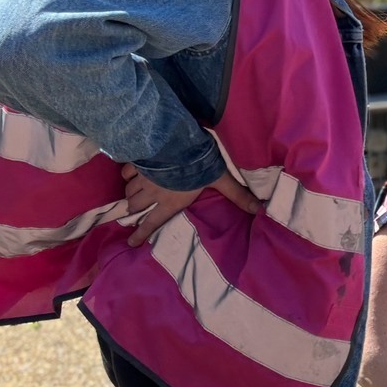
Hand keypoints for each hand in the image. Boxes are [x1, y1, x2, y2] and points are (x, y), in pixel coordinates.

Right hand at [119, 165, 260, 247]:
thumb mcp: (222, 181)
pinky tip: (130, 174)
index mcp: (170, 201)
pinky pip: (127, 172)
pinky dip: (127, 175)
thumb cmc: (199, 166)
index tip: (131, 242)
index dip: (141, 233)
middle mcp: (153, 193)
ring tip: (131, 196)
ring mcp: (143, 178)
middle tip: (132, 212)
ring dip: (130, 194)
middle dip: (133, 210)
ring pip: (129, 191)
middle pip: (136, 206)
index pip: (153, 222)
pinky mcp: (138, 163)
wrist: (177, 144)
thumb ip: (238, 195)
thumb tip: (258, 210)